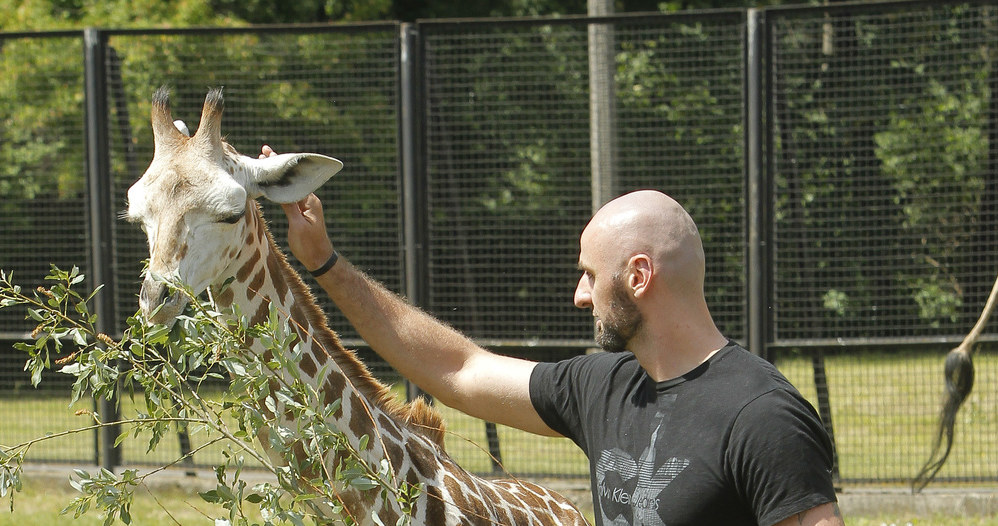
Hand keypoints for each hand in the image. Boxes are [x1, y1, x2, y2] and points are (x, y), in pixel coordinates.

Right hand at [261, 145, 335, 270]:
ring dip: (279, 175)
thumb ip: (289, 207)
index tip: (269, 154)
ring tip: (267, 162)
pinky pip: (291, 194)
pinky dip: (281, 187)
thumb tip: (279, 190)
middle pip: (291, 179)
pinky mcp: (303, 211)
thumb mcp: (297, 225)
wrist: (319, 259)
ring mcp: (306, 205)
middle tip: (265, 152)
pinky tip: (274, 183)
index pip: (292, 180)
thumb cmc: (309, 245)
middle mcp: (309, 200)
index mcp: (310, 201)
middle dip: (278, 166)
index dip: (280, 167)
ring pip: (290, 186)